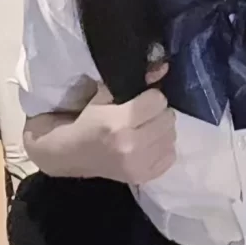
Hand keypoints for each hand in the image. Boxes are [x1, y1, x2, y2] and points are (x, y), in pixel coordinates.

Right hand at [74, 63, 175, 184]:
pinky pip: (171, 156)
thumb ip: (135, 82)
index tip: (142, 100)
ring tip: (146, 130)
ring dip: (162, 130)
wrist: (73, 155)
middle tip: (144, 116)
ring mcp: (139, 164)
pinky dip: (162, 148)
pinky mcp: (144, 177)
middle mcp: (131, 145)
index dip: (151, 97)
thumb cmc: (88, 122)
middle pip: (168, 118)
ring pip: (172, 137)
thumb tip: (163, 67)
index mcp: (119, 122)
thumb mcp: (105, 96)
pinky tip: (148, 145)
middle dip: (158, 113)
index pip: (158, 101)